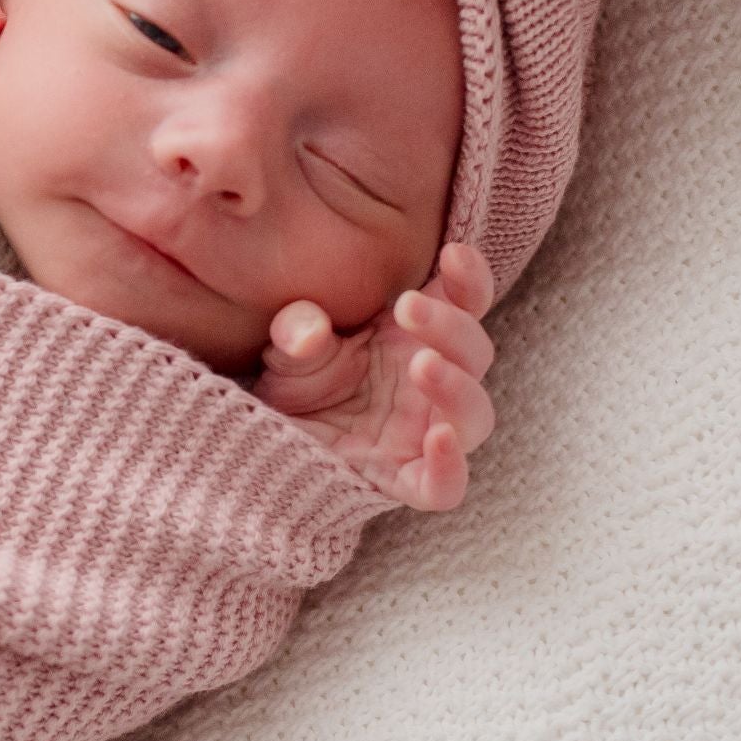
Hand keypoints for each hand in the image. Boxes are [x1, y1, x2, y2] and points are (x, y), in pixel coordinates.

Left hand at [251, 242, 496, 512]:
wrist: (266, 443)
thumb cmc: (295, 384)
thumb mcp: (285, 348)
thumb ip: (296, 331)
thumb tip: (309, 330)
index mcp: (413, 339)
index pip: (465, 304)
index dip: (470, 279)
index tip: (453, 254)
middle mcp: (431, 384)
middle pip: (475, 353)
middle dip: (451, 326)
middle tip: (408, 307)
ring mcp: (424, 433)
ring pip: (474, 415)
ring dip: (457, 386)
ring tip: (422, 364)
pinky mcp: (406, 480)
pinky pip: (445, 486)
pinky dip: (450, 467)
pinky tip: (440, 440)